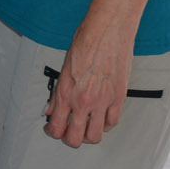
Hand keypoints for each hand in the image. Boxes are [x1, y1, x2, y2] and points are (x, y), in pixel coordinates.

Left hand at [44, 18, 134, 147]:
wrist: (108, 29)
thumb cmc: (87, 41)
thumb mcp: (64, 67)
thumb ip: (58, 92)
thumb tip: (51, 108)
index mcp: (66, 92)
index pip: (56, 127)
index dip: (53, 132)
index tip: (54, 129)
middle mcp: (83, 100)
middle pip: (75, 138)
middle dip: (70, 138)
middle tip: (70, 132)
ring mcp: (102, 101)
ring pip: (95, 136)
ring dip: (89, 135)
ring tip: (87, 127)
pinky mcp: (118, 98)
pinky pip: (112, 123)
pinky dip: (106, 124)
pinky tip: (102, 118)